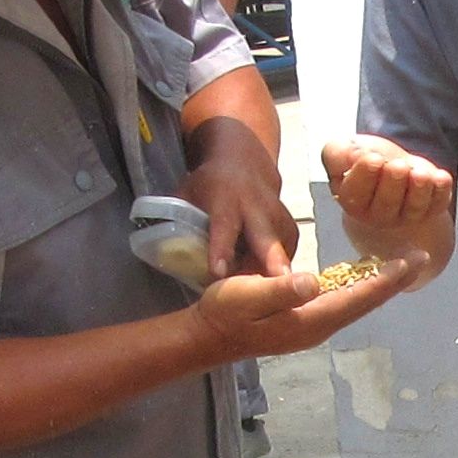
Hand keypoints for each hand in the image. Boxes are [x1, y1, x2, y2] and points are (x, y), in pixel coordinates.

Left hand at [182, 130, 295, 281]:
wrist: (244, 161)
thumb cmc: (210, 184)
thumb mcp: (187, 194)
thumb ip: (179, 223)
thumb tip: (168, 256)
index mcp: (226, 199)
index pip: (224, 227)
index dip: (221, 249)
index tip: (219, 272)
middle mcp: (257, 207)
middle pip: (266, 239)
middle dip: (274, 261)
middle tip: (281, 284)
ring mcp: (278, 216)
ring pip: (280, 251)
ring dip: (271, 275)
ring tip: (260, 296)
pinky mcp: (290, 227)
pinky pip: (287, 254)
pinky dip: (277, 270)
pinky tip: (264, 280)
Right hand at [185, 251, 428, 362]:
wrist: (207, 335)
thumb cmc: (224, 313)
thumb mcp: (247, 294)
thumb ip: (280, 288)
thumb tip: (312, 282)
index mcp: (311, 319)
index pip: (358, 297)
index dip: (387, 279)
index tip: (412, 261)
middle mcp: (319, 326)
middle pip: (365, 302)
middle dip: (393, 281)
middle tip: (421, 258)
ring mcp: (312, 326)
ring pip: (356, 302)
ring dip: (380, 284)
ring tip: (402, 265)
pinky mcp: (304, 321)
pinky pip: (342, 302)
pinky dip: (360, 287)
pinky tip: (365, 276)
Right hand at [320, 135, 457, 265]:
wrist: (389, 168)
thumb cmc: (365, 161)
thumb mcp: (343, 151)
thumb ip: (336, 153)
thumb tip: (347, 156)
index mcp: (352, 201)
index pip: (356, 194)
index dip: (364, 176)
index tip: (372, 158)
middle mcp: (378, 215)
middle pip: (386, 204)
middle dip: (393, 183)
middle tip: (397, 165)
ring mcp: (406, 216)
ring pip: (413, 207)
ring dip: (419, 190)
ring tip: (420, 173)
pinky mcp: (430, 209)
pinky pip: (437, 204)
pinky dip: (441, 191)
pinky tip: (441, 177)